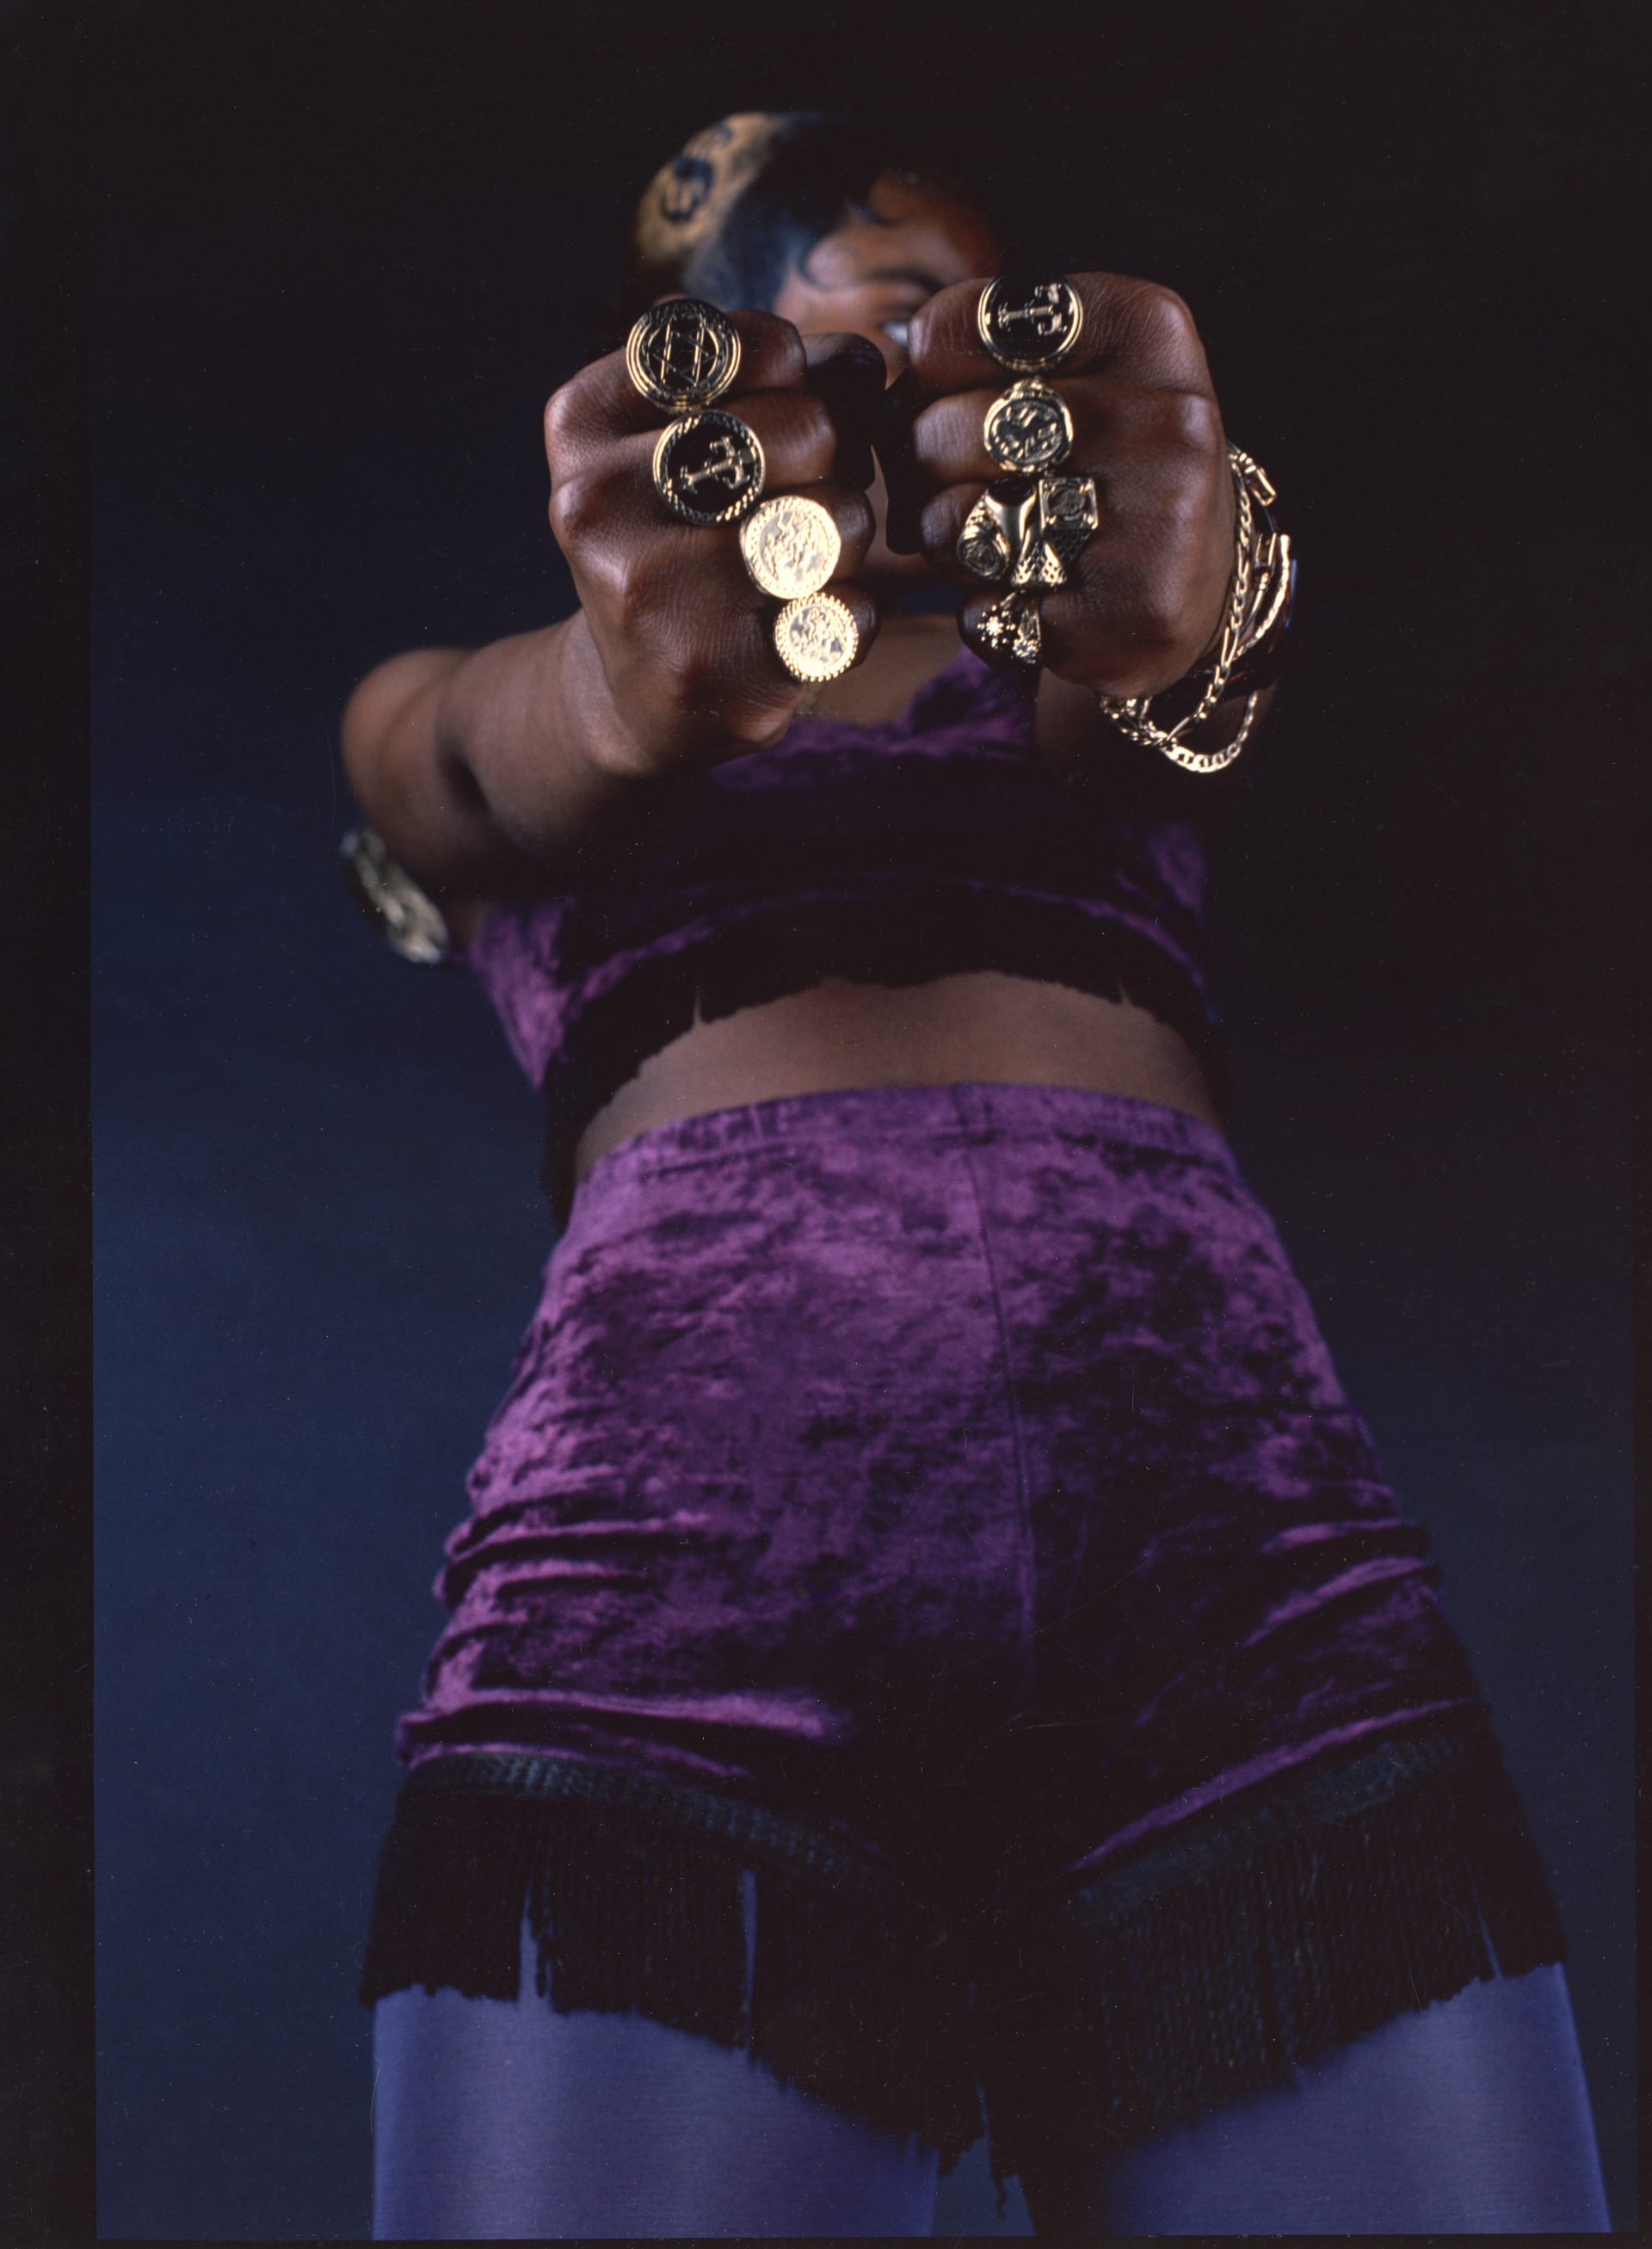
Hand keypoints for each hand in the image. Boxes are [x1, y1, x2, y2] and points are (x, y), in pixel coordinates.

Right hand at [543, 316, 883, 776]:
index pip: (763, 346)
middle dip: (831, 462)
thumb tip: (867, 367)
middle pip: (808, 428)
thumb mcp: (697, 436)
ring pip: (837, 519)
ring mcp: (649, 595)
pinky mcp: (711, 674)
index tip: (772, 426)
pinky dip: (854, 615)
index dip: (802, 381)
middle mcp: (596, 502)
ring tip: (795, 564)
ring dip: (848, 540)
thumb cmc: (686, 538)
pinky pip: (852, 610)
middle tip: (794, 502)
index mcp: (584, 421)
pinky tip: (799, 625)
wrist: (637, 694)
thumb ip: (784, 376)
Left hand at [905, 275, 1235, 694]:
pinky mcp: (1133, 615)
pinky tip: (1036, 601)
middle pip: (941, 433)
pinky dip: (987, 615)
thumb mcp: (1070, 371)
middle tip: (970, 488)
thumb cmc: (1106, 461)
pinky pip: (986, 614)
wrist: (1204, 581)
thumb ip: (973, 361)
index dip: (926, 383)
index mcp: (1143, 326)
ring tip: (1001, 543)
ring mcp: (1157, 522)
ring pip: (956, 527)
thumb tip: (877, 418)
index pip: (948, 333)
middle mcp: (1164, 416)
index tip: (962, 403)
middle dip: (927, 471)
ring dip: (949, 547)